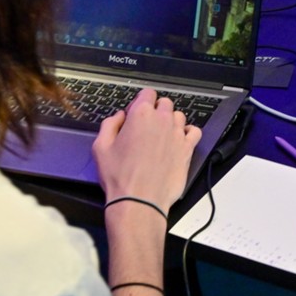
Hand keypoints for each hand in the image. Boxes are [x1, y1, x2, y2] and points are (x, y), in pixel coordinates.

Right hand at [93, 86, 201, 213]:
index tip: (136, 113)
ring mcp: (177, 134)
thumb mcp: (100, 147)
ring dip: (171, 122)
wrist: (139, 201)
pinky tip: (178, 141)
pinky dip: (188, 133)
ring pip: (179, 116)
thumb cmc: (119, 176)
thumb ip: (109, 125)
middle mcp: (162, 120)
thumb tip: (119, 116)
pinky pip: (194, 131)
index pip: (148, 93)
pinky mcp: (188, 149)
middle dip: (156, 111)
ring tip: (161, 136)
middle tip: (146, 127)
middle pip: (164, 103)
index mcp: (140, 115)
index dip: (141, 102)